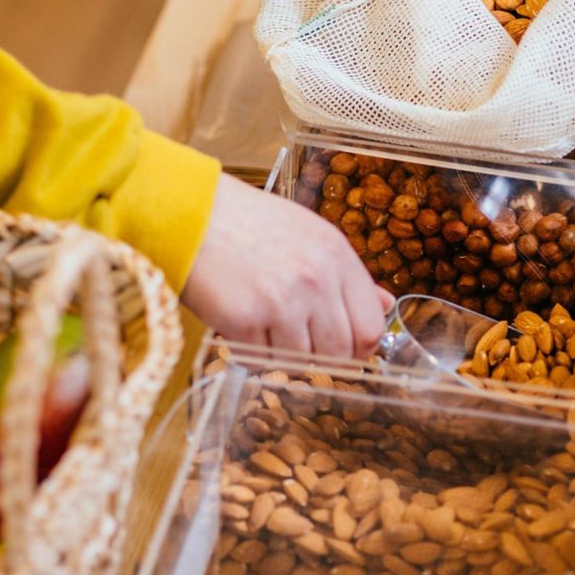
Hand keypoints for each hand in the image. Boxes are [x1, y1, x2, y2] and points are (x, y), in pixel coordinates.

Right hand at [181, 175, 393, 357]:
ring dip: (285, 353)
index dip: (358, 346)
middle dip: (323, 356)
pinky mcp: (244, 320)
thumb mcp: (309, 235)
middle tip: (297, 341)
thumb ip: (348, 274)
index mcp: (336, 255)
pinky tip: (242, 325)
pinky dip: (252, 353)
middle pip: (341, 353)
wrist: (190, 212)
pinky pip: (262, 362)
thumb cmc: (248, 223)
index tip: (343, 347)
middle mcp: (315, 279)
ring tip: (265, 326)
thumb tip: (384, 304)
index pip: (370, 326)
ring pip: (303, 362)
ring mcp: (281, 302)